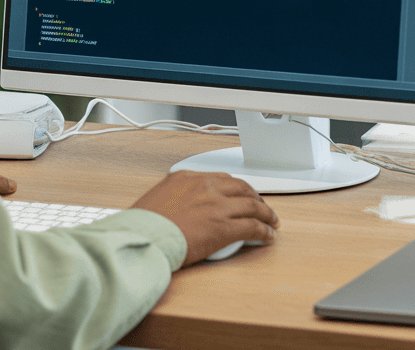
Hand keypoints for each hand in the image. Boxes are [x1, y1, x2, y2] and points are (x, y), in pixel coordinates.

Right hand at [131, 170, 277, 265]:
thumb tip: (181, 206)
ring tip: (271, 221)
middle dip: (255, 196)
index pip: (219, 177)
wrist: (142, 238)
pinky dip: (264, 232)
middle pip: (240, 187)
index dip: (235, 187)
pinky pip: (252, 227)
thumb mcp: (156, 198)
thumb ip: (174, 196)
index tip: (239, 193)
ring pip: (252, 205)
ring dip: (266, 213)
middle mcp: (205, 187)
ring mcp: (217, 206)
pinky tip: (267, 236)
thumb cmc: (143, 225)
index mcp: (186, 177)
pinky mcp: (224, 228)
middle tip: (260, 205)